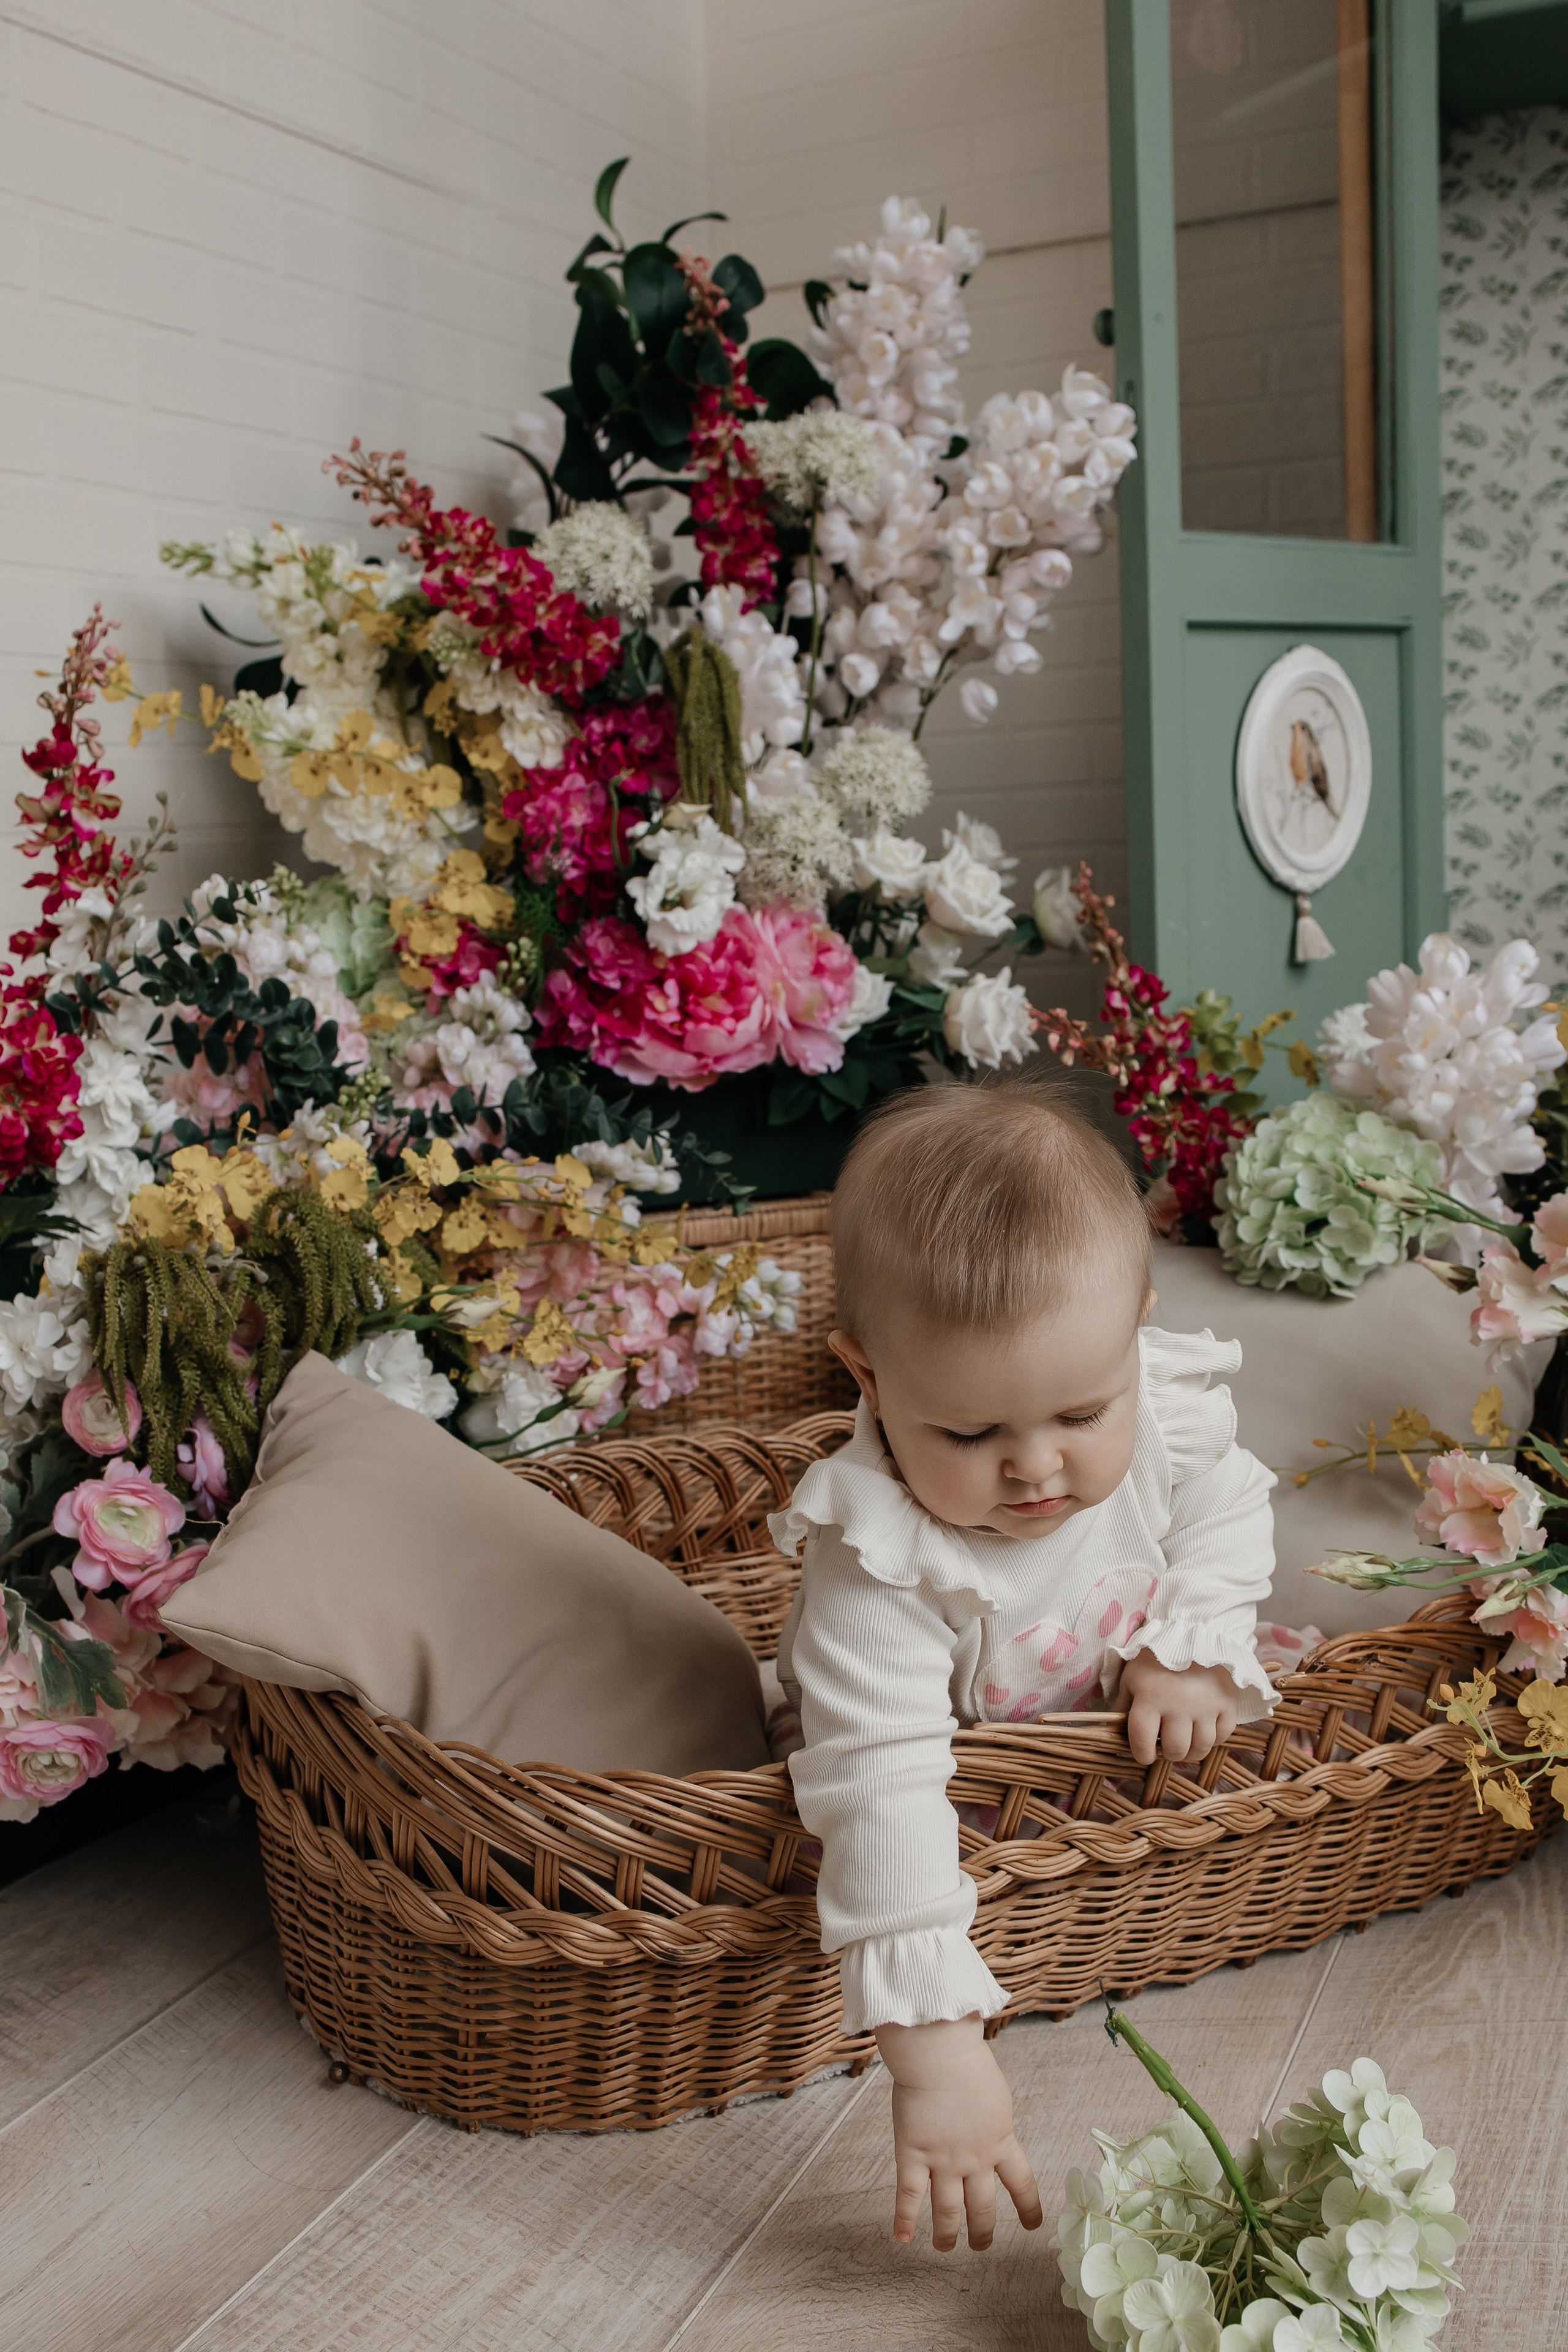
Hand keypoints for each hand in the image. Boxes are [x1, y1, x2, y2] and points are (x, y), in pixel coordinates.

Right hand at [874, 2014, 1042, 2250]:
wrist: (940, 2055)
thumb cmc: (967, 2063)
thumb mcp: (996, 2096)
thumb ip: (994, 2121)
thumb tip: (992, 2131)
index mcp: (1000, 2141)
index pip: (1021, 2184)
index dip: (1028, 2208)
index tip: (1033, 2225)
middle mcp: (974, 2159)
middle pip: (982, 2208)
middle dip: (982, 2231)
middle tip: (980, 2244)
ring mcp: (942, 2160)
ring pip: (947, 2211)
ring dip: (947, 2234)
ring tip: (945, 2246)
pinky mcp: (912, 2154)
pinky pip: (908, 2195)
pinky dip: (904, 2220)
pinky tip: (902, 2238)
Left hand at [1116, 1653, 1240, 1766]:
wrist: (1193, 1630)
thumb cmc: (1156, 1657)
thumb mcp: (1131, 1676)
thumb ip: (1123, 1705)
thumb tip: (1116, 1732)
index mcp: (1150, 1698)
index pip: (1143, 1743)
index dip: (1142, 1755)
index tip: (1145, 1753)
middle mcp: (1179, 1706)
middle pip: (1175, 1750)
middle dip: (1168, 1752)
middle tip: (1166, 1743)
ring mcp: (1206, 1706)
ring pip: (1201, 1748)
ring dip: (1191, 1750)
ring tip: (1185, 1739)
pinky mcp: (1228, 1702)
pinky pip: (1223, 1735)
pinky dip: (1214, 1737)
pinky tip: (1204, 1728)